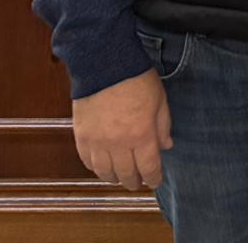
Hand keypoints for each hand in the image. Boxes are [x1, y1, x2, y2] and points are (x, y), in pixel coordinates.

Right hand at [72, 68, 172, 189]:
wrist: (105, 66)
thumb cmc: (137, 80)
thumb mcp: (160, 101)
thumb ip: (163, 126)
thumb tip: (166, 146)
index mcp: (142, 135)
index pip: (148, 167)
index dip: (153, 178)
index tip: (155, 181)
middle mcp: (119, 144)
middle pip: (126, 173)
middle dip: (134, 181)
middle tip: (138, 182)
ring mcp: (98, 142)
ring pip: (105, 172)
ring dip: (114, 178)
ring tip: (120, 178)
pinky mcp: (81, 137)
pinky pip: (87, 161)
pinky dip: (96, 168)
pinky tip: (102, 167)